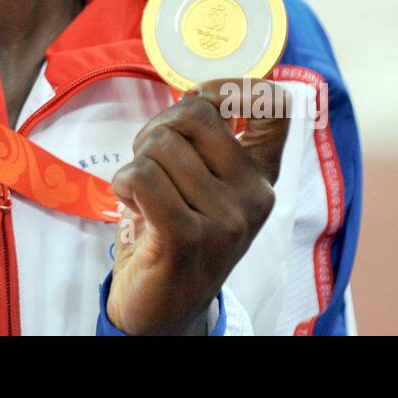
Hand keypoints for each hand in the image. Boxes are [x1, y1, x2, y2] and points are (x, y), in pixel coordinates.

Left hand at [106, 78, 290, 334]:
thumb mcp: (207, 187)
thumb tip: (199, 92)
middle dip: (158, 126)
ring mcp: (224, 220)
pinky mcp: (186, 239)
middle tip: (150, 158)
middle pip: (194, 113)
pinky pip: (142, 176)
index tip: (197, 101)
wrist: (165, 310)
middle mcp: (253, 196)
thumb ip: (211, 142)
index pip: (273, 106)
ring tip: (144, 192)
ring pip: (160, 145)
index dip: (227, 86)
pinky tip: (132, 204)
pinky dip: (124, 183)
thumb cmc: (178, 233)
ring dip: (137, 161)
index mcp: (261, 177)